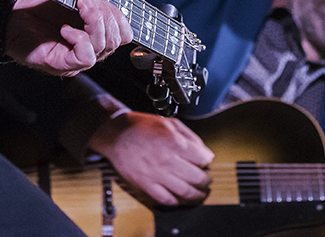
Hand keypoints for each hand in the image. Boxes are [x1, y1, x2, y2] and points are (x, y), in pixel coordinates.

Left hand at [4, 0, 134, 74]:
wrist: (11, 13)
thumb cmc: (40, 4)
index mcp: (97, 31)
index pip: (125, 31)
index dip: (118, 14)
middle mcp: (91, 47)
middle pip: (117, 38)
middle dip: (105, 14)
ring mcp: (77, 57)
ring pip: (103, 47)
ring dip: (94, 22)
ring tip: (79, 5)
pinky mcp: (62, 64)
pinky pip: (85, 58)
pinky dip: (80, 39)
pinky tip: (66, 28)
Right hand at [89, 111, 213, 206]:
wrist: (117, 135)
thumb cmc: (141, 127)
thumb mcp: (170, 122)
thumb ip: (190, 136)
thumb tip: (203, 150)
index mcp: (175, 143)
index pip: (202, 158)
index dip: (207, 160)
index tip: (207, 161)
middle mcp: (168, 161)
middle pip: (197, 177)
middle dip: (206, 179)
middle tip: (207, 178)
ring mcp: (157, 175)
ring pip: (185, 191)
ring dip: (197, 194)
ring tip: (200, 192)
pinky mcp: (147, 185)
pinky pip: (166, 199)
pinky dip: (177, 201)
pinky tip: (181, 197)